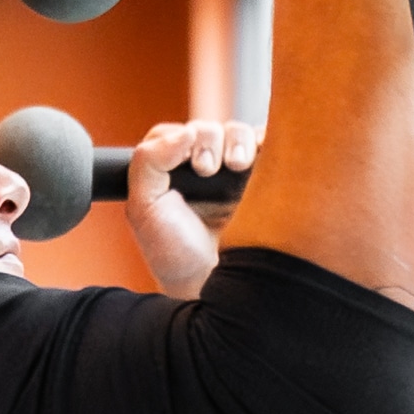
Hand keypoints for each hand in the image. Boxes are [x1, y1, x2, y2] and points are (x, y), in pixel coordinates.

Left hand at [122, 120, 258, 300]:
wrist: (216, 284)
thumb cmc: (177, 254)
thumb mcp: (145, 209)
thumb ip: (147, 163)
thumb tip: (183, 132)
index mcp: (167, 173)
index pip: (171, 134)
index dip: (178, 138)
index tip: (185, 162)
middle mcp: (200, 169)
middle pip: (206, 129)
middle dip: (207, 141)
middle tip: (206, 169)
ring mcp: (233, 172)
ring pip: (237, 132)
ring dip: (237, 140)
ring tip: (236, 164)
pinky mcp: (265, 178)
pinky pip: (269, 146)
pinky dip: (265, 143)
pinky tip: (257, 160)